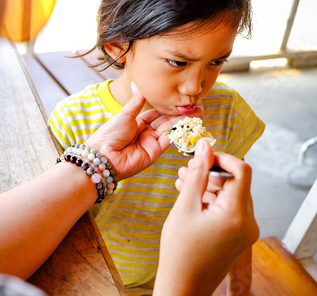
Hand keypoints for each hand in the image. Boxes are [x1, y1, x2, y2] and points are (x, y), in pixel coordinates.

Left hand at [85, 83, 201, 179]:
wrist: (104, 156)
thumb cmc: (110, 134)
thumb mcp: (125, 114)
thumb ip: (136, 101)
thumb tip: (137, 84)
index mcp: (136, 122)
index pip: (156, 113)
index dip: (169, 107)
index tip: (181, 101)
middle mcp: (145, 133)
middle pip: (165, 121)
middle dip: (180, 114)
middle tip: (197, 106)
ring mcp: (150, 143)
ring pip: (169, 129)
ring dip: (182, 121)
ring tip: (196, 112)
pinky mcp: (154, 153)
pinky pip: (168, 140)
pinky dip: (178, 132)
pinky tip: (188, 123)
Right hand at [154, 139, 258, 295]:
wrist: (183, 285)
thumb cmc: (180, 251)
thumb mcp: (184, 206)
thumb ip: (196, 174)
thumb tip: (204, 146)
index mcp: (236, 214)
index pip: (241, 170)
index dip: (222, 158)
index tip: (201, 156)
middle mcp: (248, 222)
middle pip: (237, 182)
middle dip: (211, 172)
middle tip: (186, 170)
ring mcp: (246, 231)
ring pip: (232, 195)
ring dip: (210, 186)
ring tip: (183, 183)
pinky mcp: (240, 236)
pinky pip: (230, 209)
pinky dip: (213, 201)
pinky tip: (192, 199)